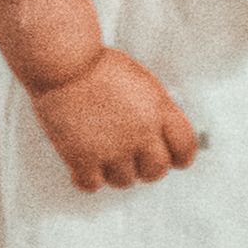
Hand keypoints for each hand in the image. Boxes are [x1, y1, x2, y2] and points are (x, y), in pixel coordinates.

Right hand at [29, 47, 198, 192]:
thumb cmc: (97, 64)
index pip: (185, 146)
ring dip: (115, 171)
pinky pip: (92, 185)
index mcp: (158, 109)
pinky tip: (83, 164)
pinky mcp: (83, 159)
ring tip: (102, 153)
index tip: (174, 159)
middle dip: (147, 167)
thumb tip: (160, 132)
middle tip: (134, 158)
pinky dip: (87, 177)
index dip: (181, 156)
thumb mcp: (140, 80)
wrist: (63, 63)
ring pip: (124, 181)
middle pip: (157, 170)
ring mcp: (113, 149)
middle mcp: (141, 133)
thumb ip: (155, 108)